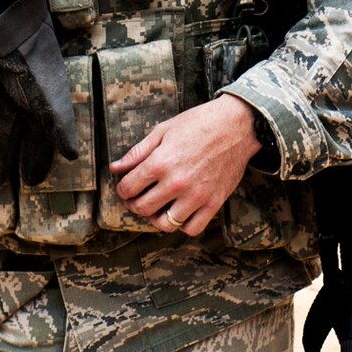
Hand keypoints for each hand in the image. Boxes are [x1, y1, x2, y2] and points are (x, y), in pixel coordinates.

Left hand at [111, 94, 262, 237]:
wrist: (236, 125)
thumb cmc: (198, 123)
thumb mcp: (163, 130)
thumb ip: (137, 152)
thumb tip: (115, 168)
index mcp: (160, 163)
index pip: (128, 188)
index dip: (122, 188)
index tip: (127, 186)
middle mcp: (176, 183)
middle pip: (142, 209)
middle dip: (134, 204)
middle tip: (138, 197)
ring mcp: (196, 196)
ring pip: (165, 224)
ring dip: (156, 217)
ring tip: (158, 206)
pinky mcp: (213, 203)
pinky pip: (191, 228)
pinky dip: (182, 224)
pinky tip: (180, 210)